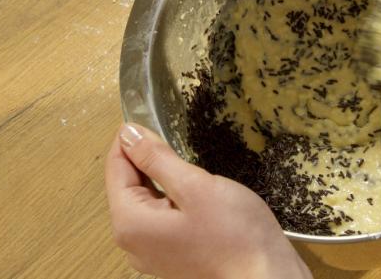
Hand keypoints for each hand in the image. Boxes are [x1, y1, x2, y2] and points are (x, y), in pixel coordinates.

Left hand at [104, 123, 311, 278]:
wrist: (265, 275)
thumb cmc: (235, 233)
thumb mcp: (195, 186)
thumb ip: (157, 159)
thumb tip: (129, 135)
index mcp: (130, 223)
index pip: (116, 169)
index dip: (130, 140)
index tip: (147, 118)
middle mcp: (132, 242)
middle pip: (127, 186)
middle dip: (147, 160)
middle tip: (176, 141)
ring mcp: (150, 253)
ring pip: (144, 201)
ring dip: (161, 179)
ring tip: (191, 168)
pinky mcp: (169, 256)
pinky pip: (159, 218)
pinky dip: (171, 199)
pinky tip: (195, 194)